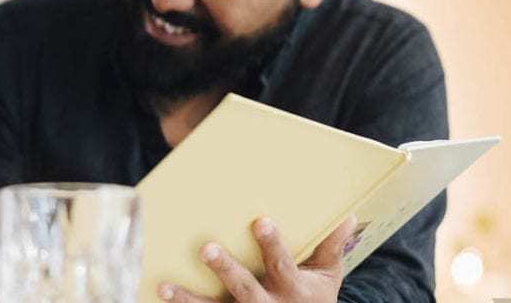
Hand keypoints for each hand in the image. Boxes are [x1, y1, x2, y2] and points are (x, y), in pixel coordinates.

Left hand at [158, 216, 357, 302]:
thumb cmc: (314, 298)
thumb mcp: (328, 275)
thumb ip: (331, 247)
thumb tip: (349, 216)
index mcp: (294, 289)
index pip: (282, 264)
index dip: (271, 244)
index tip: (260, 221)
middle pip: (245, 290)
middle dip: (226, 270)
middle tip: (206, 249)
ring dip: (189, 300)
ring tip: (166, 286)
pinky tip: (160, 299)